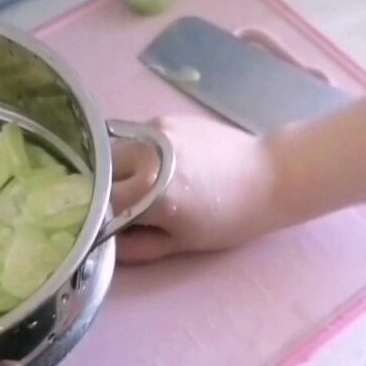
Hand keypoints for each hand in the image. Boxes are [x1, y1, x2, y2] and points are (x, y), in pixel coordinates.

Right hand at [112, 115, 277, 262]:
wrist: (269, 176)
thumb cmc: (229, 219)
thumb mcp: (183, 243)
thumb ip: (138, 247)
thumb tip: (106, 245)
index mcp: (151, 191)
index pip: (101, 201)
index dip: (97, 214)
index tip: (99, 223)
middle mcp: (146, 154)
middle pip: (99, 169)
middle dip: (102, 187)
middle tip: (115, 204)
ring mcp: (154, 130)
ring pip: (113, 148)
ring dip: (116, 167)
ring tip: (135, 184)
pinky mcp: (164, 118)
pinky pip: (134, 136)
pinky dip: (135, 153)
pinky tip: (156, 166)